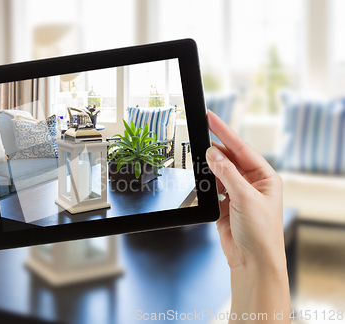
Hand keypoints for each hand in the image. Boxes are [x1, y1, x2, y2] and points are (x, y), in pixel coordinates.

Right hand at [206, 110, 284, 269]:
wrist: (251, 261)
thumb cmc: (260, 233)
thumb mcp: (245, 198)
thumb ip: (227, 174)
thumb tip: (213, 154)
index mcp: (266, 177)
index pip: (242, 148)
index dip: (225, 132)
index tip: (211, 118)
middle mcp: (252, 183)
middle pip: (229, 158)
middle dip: (214, 149)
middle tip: (198, 135)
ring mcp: (237, 193)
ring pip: (219, 171)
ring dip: (208, 167)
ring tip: (197, 158)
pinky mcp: (224, 204)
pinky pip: (212, 186)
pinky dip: (205, 182)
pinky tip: (200, 177)